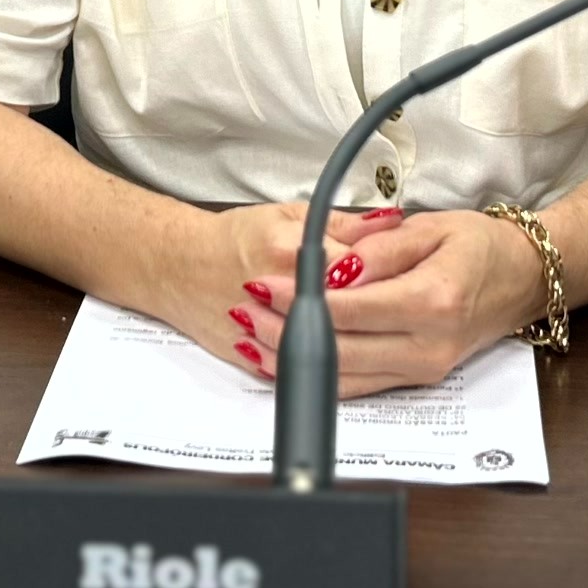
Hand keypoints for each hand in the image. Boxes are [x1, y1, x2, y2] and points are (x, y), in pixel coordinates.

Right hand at [174, 200, 397, 378]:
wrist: (180, 267)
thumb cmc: (233, 238)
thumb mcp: (290, 216)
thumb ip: (346, 224)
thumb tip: (395, 220)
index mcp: (288, 254)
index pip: (361, 269)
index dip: (390, 272)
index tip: (407, 270)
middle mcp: (279, 297)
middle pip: (352, 313)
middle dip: (382, 309)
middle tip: (400, 300)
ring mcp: (268, 334)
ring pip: (333, 349)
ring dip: (362, 339)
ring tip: (378, 324)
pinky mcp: (260, 361)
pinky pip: (307, 371)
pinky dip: (332, 363)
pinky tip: (352, 350)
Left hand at [232, 208, 543, 395]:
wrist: (523, 279)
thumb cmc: (480, 247)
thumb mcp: (432, 228)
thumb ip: (381, 249)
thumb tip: (337, 269)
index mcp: (433, 302)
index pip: (350, 308)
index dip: (299, 299)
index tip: (262, 283)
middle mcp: (428, 346)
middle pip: (339, 349)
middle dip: (284, 331)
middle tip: (244, 308)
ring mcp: (423, 369)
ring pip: (343, 376)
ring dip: (292, 359)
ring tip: (251, 332)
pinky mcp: (417, 380)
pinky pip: (358, 386)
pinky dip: (317, 375)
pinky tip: (284, 359)